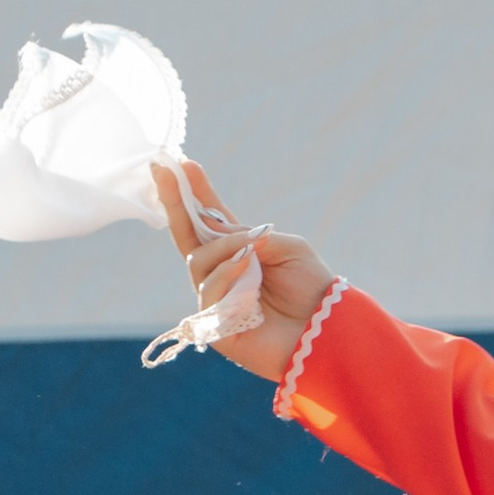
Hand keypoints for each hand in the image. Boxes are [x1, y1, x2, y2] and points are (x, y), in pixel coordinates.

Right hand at [152, 161, 338, 382]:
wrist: (328, 331)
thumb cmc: (313, 292)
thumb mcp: (290, 248)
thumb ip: (256, 235)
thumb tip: (222, 231)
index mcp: (240, 254)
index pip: (210, 222)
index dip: (195, 194)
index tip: (180, 163)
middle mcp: (222, 275)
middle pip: (187, 237)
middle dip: (175, 203)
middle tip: (165, 172)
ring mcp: (216, 300)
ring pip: (197, 262)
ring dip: (222, 249)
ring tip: (250, 249)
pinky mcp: (216, 327)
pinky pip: (208, 292)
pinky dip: (226, 275)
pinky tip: (246, 265)